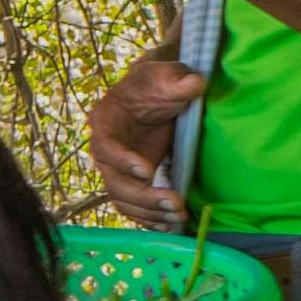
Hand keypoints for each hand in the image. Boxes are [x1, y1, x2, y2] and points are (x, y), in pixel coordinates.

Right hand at [89, 48, 206, 230]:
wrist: (154, 98)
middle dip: (143, 196)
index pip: (106, 145)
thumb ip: (178, 79)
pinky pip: (133, 208)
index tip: (147, 170)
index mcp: (105, 120)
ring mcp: (116, 171)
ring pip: (123, 200)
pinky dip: (149, 220)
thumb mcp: (166, 75)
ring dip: (149, 212)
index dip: (123, 160)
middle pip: (113, 181)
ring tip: (178, 216)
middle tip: (174, 202)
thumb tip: (195, 84)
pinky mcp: (130, 184)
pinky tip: (170, 226)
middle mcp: (104, 151)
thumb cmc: (156, 85)